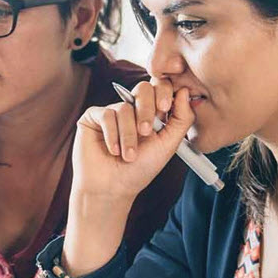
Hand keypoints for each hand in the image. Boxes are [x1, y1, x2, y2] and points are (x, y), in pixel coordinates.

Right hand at [70, 79, 193, 203]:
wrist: (112, 188)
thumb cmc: (139, 170)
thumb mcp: (168, 145)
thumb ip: (181, 118)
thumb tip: (184, 91)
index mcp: (152, 113)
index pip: (160, 88)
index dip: (163, 92)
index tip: (164, 109)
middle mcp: (132, 109)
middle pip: (143, 89)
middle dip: (146, 110)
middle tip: (146, 132)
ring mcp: (113, 112)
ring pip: (124, 108)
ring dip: (128, 135)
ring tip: (128, 156)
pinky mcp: (93, 117)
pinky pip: (106, 115)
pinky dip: (112, 134)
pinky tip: (113, 150)